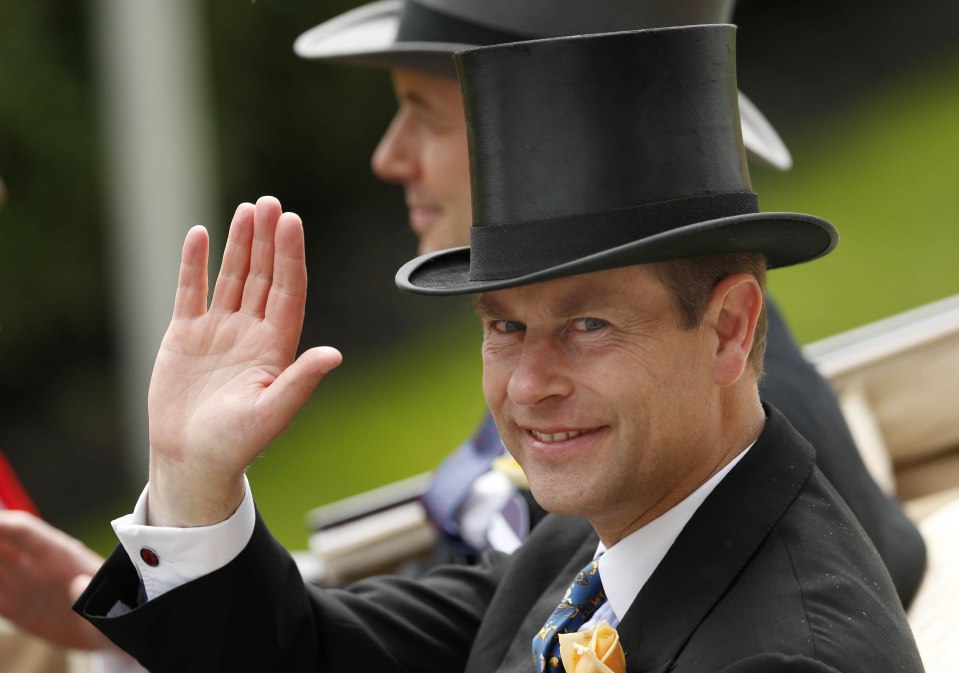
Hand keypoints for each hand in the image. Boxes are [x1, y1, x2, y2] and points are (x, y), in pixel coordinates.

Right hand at [0, 509, 110, 649]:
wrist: (113, 626)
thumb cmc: (117, 605)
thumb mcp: (109, 600)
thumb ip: (93, 592)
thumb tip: (78, 584)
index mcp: (61, 556)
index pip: (25, 532)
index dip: (1, 522)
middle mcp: (38, 567)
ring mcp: (25, 586)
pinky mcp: (17, 609)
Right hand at [147, 196, 341, 526]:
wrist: (191, 460)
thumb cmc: (236, 444)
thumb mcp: (272, 412)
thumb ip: (300, 380)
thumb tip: (334, 354)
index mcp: (277, 346)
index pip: (288, 290)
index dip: (291, 256)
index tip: (292, 222)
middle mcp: (252, 331)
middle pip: (263, 275)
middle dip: (268, 240)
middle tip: (270, 203)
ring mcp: (219, 330)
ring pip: (232, 276)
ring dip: (239, 243)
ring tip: (247, 209)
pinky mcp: (186, 334)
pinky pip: (192, 290)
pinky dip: (194, 264)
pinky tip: (199, 234)